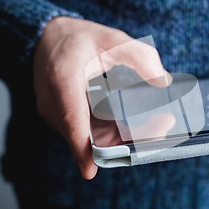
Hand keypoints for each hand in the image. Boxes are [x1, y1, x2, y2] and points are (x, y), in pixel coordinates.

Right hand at [33, 17, 168, 178]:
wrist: (45, 40)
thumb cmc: (78, 39)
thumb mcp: (112, 39)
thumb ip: (140, 56)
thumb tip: (164, 81)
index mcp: (63, 78)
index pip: (71, 115)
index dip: (80, 145)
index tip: (90, 170)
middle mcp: (53, 102)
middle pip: (87, 135)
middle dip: (125, 140)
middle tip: (163, 127)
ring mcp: (55, 114)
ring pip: (89, 138)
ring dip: (122, 138)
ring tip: (159, 124)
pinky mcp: (62, 121)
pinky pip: (87, 134)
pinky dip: (112, 134)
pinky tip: (139, 125)